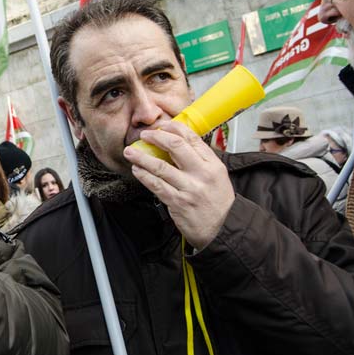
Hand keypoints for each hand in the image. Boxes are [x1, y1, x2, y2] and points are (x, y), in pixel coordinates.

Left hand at [123, 121, 234, 249]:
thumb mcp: (217, 175)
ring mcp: (189, 188)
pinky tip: (137, 170)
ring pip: (160, 166)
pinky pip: (156, 185)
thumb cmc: (217, 202)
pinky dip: (143, 175)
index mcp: (213, 164)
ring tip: (130, 152)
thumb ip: (200, 159)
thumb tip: (178, 142)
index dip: (173, 128)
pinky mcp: (177, 202)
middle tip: (144, 135)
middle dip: (156, 137)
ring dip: (141, 157)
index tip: (162, 125)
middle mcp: (202, 174)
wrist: (222, 229)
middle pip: (175, 147)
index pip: (191, 138)